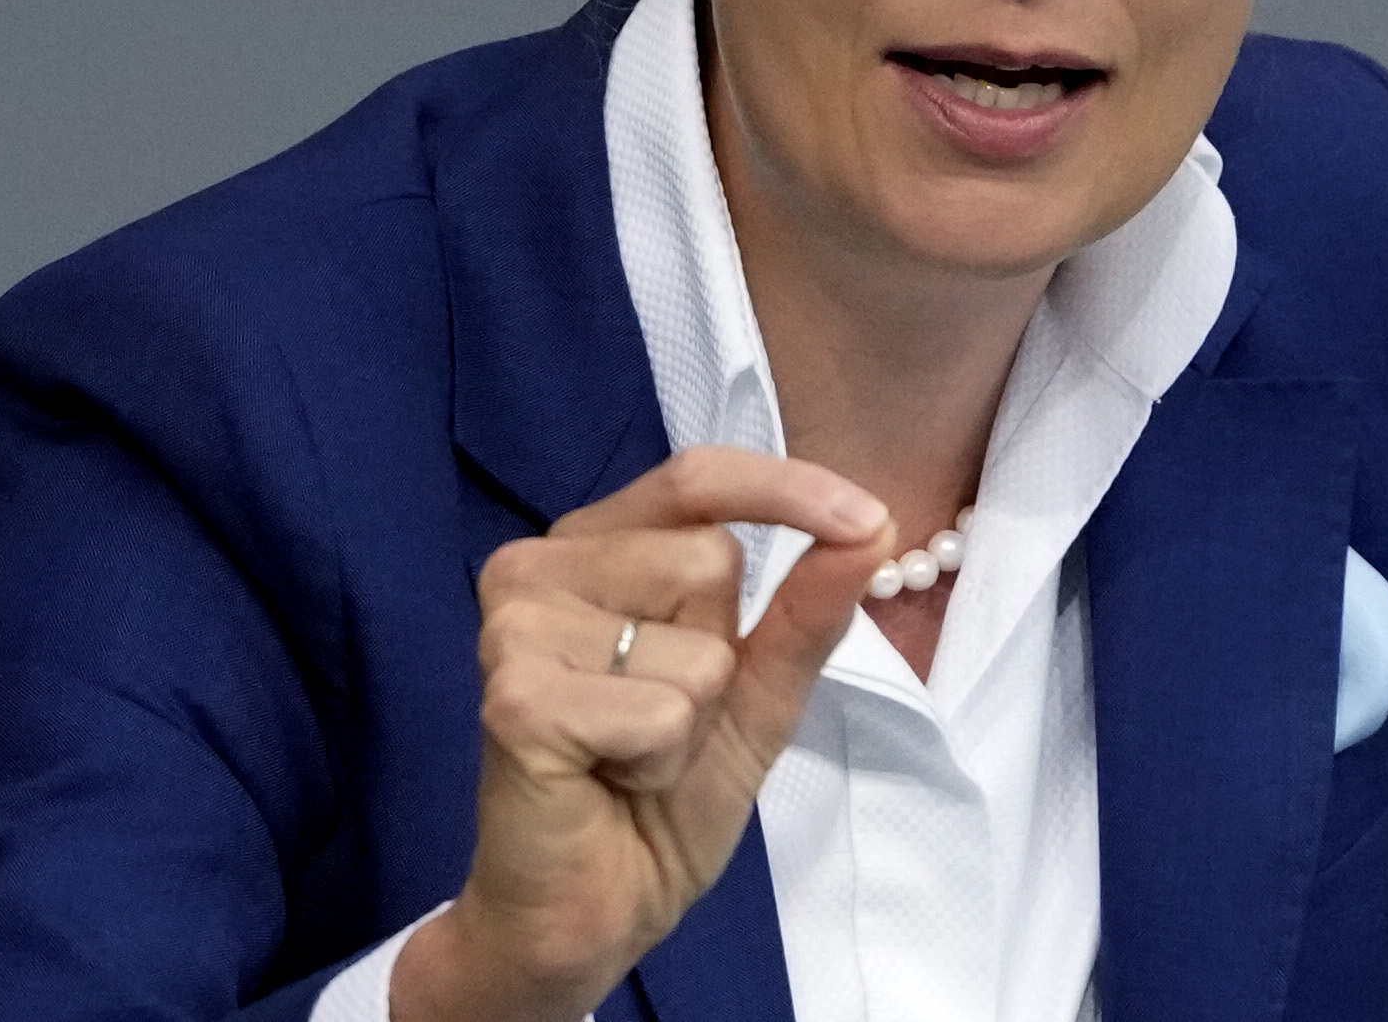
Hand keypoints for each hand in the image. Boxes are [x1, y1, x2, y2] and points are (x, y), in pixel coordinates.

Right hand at [391, 446, 893, 1020]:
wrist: (590, 910)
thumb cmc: (658, 796)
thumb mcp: (756, 692)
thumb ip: (807, 608)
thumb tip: (873, 526)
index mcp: (593, 546)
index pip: (697, 476)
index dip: (785, 489)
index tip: (867, 519)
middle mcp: (539, 567)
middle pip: (708, 558)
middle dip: (720, 656)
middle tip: (663, 722)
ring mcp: (517, 627)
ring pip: (696, 643)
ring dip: (692, 720)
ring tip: (632, 754)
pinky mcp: (515, 697)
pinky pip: (660, 709)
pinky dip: (660, 761)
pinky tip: (608, 779)